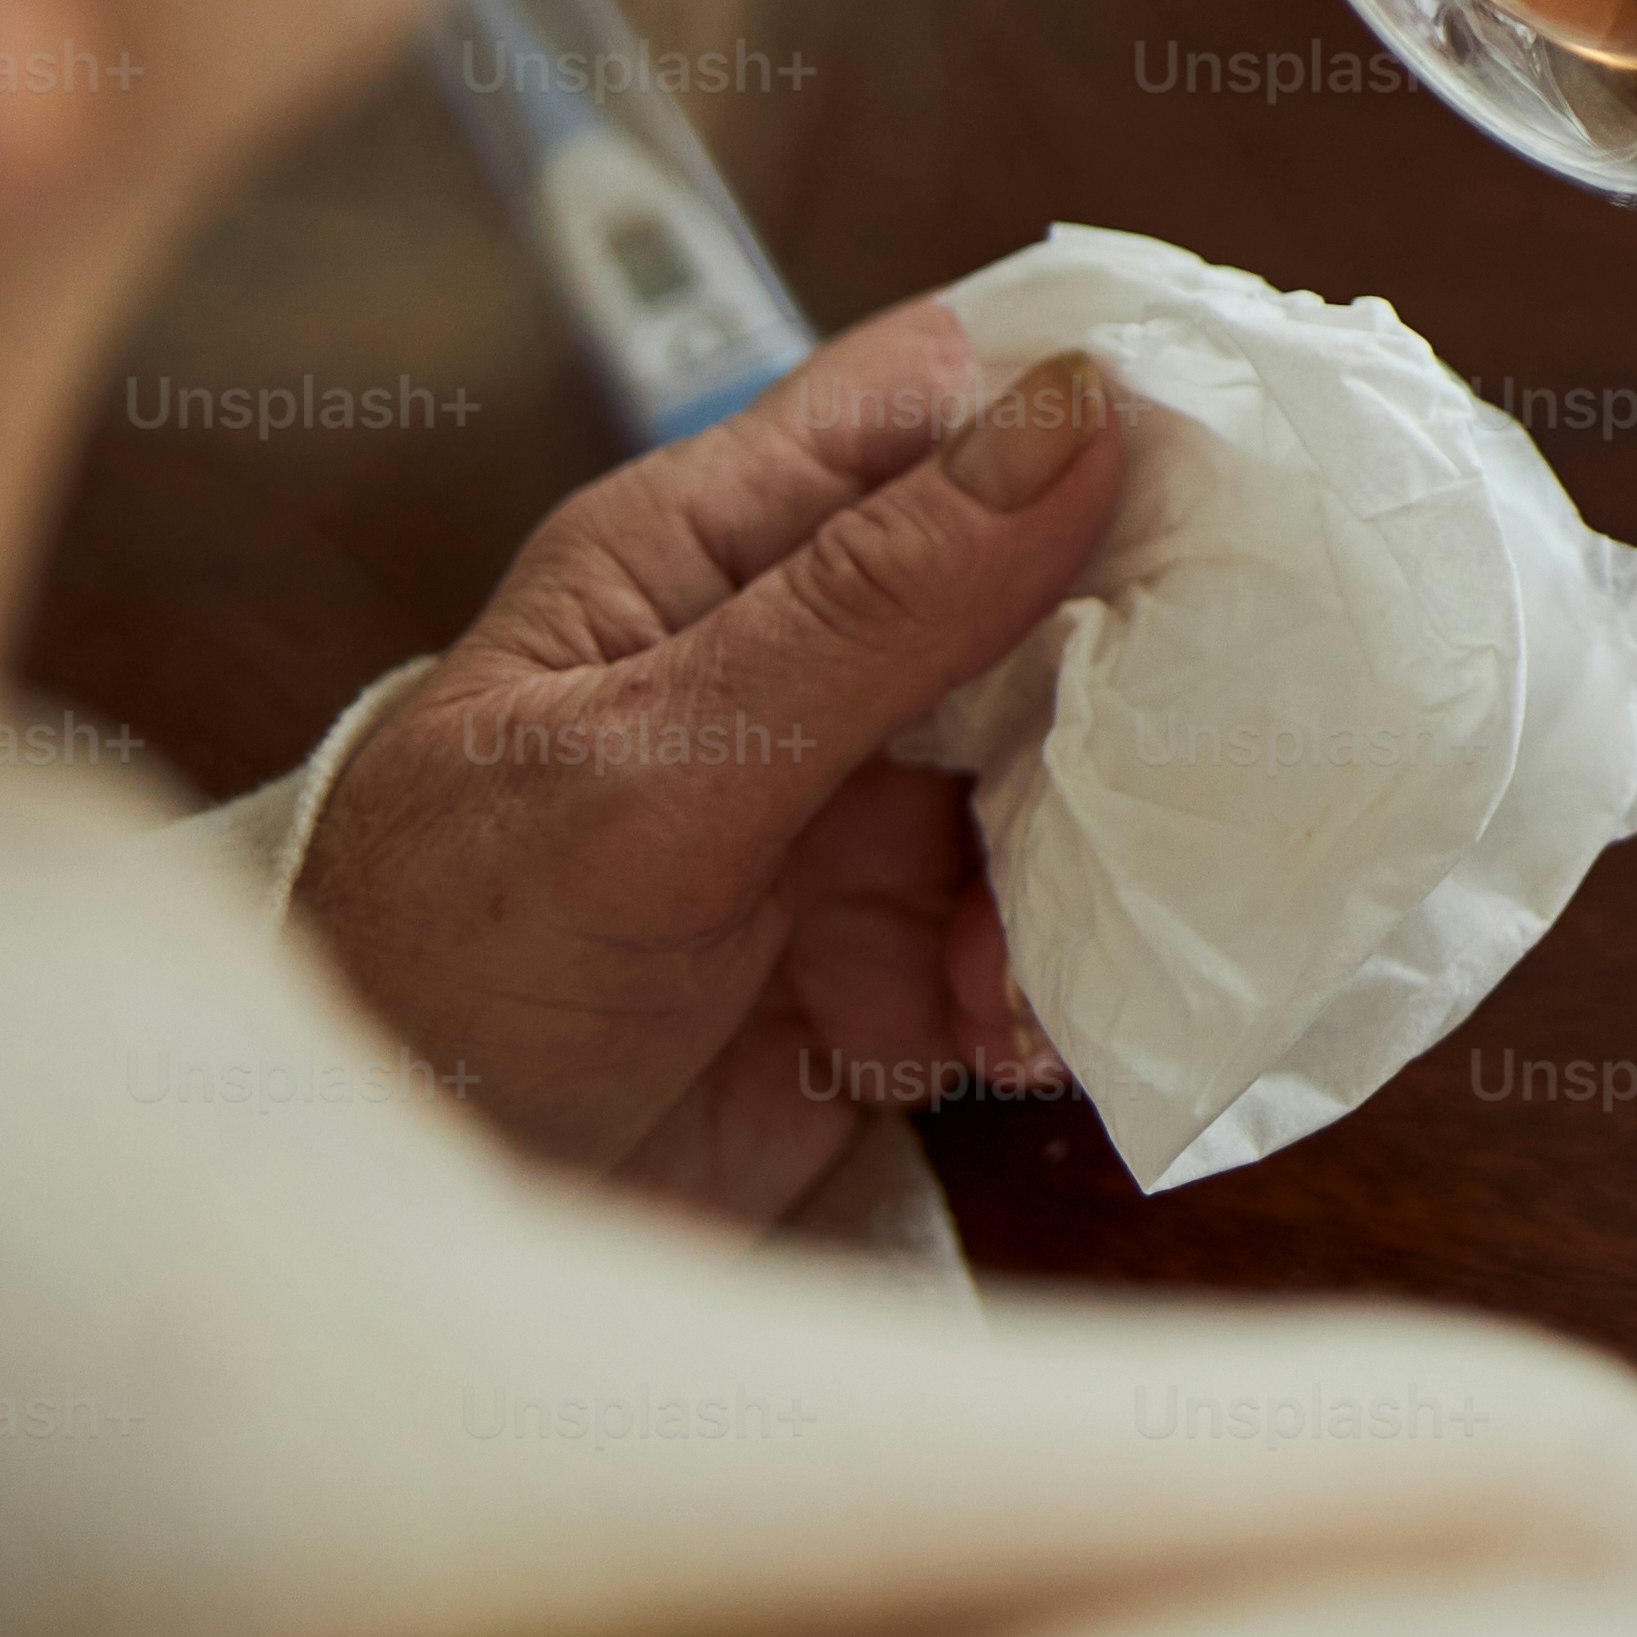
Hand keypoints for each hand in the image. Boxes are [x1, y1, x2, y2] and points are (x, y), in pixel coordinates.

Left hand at [288, 300, 1125, 1222]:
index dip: (1093, 406)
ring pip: (1063, 771)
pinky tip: (1013, 1040)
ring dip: (1090, 859)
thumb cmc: (433, 977)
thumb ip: (872, 603)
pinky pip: (1036, 929)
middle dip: (1126, 670)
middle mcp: (799, 658)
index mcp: (714, 551)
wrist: (391, 1230)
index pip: (938, 405)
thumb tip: (1078, 410)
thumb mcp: (654, 774)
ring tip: (1035, 959)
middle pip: (1041, 591)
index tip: (1246, 452)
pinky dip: (1052, 983)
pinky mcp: (884, 955)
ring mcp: (847, 809)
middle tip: (1199, 736)